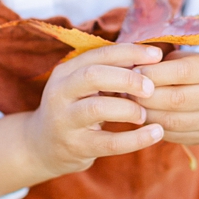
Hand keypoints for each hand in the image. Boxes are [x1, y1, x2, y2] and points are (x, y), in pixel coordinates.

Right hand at [0, 43, 166, 198]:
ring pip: (98, 108)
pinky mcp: (76, 146)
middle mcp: (60, 93)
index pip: (99, 54)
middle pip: (94, 76)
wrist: (42, 146)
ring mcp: (65, 121)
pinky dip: (136, 139)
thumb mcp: (84, 86)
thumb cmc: (76, 108)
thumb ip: (111, 71)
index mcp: (66, 71)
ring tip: (144, 114)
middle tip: (151, 88)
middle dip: (127, 78)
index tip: (157, 55)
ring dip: (129, 108)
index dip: (130, 52)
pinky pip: (109, 143)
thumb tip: (152, 57)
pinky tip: (156, 133)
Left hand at [134, 48, 198, 146]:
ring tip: (129, 106)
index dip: (154, 73)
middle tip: (125, 92)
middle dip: (146, 96)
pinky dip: (154, 127)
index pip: (183, 72)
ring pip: (173, 121)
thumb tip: (129, 70)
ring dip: (146, 114)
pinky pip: (174, 135)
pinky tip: (143, 118)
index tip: (133, 72)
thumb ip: (163, 63)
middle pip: (177, 99)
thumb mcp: (188, 56)